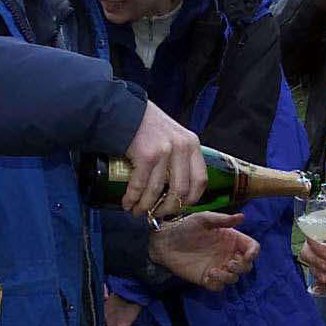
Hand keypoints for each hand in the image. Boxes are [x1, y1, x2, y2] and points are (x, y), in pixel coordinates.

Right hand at [123, 101, 204, 216]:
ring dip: (146, 206)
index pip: (200, 180)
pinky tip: (127, 203)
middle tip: (157, 214)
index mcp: (192, 144)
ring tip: (138, 212)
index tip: (180, 207)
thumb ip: (180, 156)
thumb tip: (178, 189)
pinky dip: (132, 198)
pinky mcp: (145, 155)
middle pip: (180, 190)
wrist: (125, 111)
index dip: (191, 199)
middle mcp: (182, 147)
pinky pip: (140, 185)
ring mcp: (164, 151)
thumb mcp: (174, 136)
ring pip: (157, 190)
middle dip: (167, 208)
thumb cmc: (148, 126)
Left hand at [150, 212, 257, 290]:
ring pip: (234, 278)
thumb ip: (223, 220)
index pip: (252, 247)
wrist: (165, 242)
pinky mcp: (207, 279)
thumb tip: (242, 217)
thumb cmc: (185, 227)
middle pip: (247, 266)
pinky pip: (219, 287)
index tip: (247, 255)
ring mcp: (218, 267)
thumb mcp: (204, 219)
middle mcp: (227, 254)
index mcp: (231, 239)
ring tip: (215, 270)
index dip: (254, 252)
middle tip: (229, 263)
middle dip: (242, 267)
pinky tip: (209, 275)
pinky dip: (218, 283)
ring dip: (229, 276)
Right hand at [298, 206, 325, 275]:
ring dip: (317, 271)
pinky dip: (320, 277)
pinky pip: (318, 271)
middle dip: (316, 261)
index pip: (310, 237)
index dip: (317, 247)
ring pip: (311, 263)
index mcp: (319, 225)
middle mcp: (316, 239)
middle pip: (307, 252)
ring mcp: (321, 253)